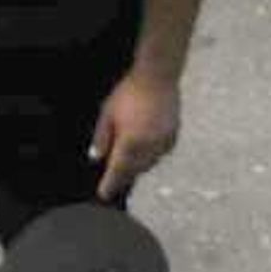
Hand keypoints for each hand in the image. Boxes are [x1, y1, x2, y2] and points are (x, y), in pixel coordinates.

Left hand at [88, 66, 180, 199]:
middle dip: (123, 177)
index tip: (103, 195)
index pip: (117, 171)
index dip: (110, 185)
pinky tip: (145, 152)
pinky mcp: (173, 136)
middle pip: (133, 171)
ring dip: (137, 168)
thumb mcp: (108, 114)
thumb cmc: (129, 92)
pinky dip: (151, 156)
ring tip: (128, 168)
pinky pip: (160, 154)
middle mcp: (148, 147)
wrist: (158, 76)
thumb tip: (97, 158)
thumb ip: (102, 138)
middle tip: (113, 182)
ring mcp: (163, 142)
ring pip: (148, 164)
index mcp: (129, 143)